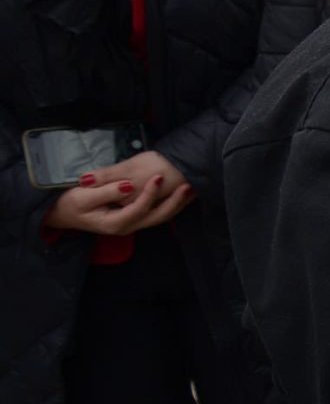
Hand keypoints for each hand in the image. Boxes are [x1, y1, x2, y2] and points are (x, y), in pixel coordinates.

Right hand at [38, 151, 192, 236]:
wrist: (62, 214)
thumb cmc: (70, 204)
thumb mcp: (83, 197)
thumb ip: (107, 192)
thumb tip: (127, 186)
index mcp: (115, 223)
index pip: (139, 208)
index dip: (149, 193)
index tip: (158, 176)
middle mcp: (127, 227)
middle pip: (156, 217)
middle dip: (174, 202)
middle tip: (187, 185)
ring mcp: (131, 224)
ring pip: (159, 217)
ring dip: (176, 204)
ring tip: (191, 188)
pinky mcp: (133, 218)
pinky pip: (156, 213)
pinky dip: (170, 204)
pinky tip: (181, 194)